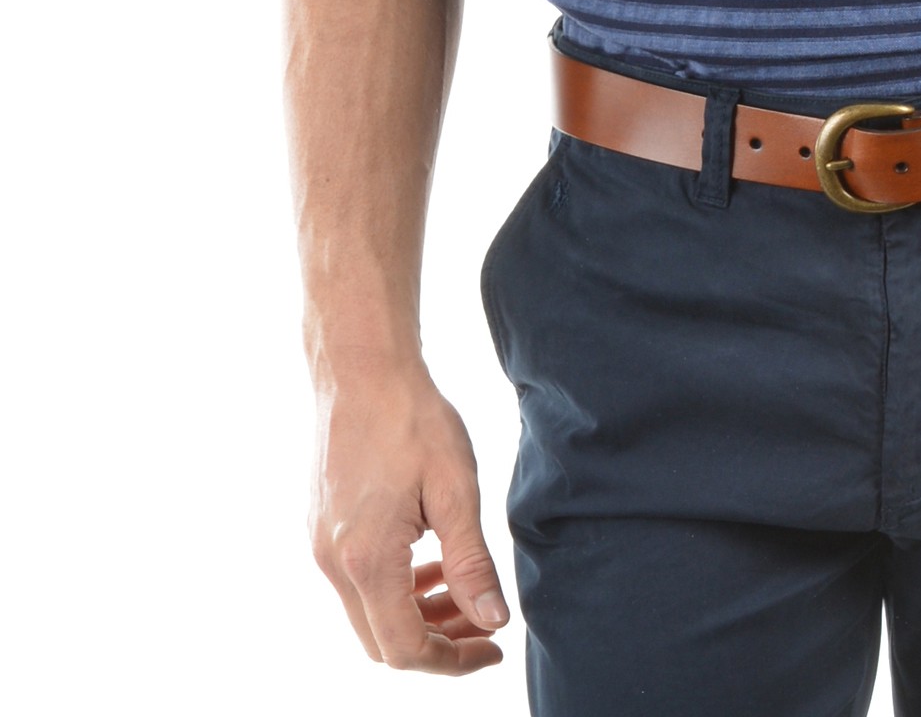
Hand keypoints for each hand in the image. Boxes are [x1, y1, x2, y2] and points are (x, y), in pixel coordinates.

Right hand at [309, 363, 510, 674]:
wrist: (361, 367)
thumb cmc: (411, 418)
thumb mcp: (455, 489)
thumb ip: (471, 562)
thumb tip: (493, 621)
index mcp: (366, 560)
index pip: (406, 650)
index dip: (453, 660)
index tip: (493, 645)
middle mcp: (333, 563)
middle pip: (382, 643)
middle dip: (437, 642)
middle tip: (483, 621)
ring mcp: (320, 546)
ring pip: (369, 615)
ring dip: (417, 616)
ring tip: (462, 590)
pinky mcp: (321, 528)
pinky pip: (357, 583)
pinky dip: (396, 589)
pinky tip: (429, 561)